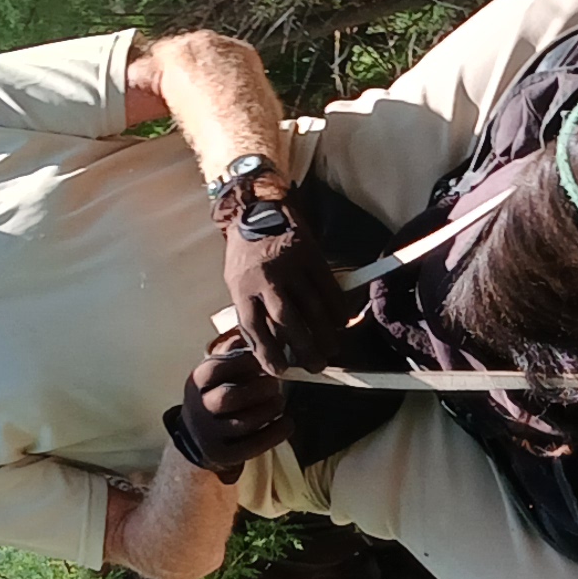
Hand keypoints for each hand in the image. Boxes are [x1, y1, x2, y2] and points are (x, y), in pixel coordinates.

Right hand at [164, 342, 292, 473]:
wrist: (199, 438)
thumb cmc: (215, 394)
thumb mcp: (216, 372)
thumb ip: (231, 352)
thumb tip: (251, 332)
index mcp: (196, 382)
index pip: (216, 368)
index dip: (244, 362)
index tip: (264, 360)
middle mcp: (199, 408)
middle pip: (229, 398)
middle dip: (258, 389)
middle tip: (275, 384)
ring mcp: (210, 434)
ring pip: (244, 423)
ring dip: (269, 409)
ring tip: (280, 401)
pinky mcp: (225, 455)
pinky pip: (253, 446)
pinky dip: (275, 433)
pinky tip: (287, 422)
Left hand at [214, 174, 354, 369]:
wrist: (256, 208)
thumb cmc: (246, 253)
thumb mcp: (237, 283)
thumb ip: (252, 311)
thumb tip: (272, 346)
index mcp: (242, 287)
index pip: (255, 328)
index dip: (268, 353)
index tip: (280, 370)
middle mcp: (265, 277)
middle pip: (287, 319)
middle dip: (304, 347)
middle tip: (316, 365)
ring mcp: (289, 265)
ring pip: (312, 305)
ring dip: (324, 332)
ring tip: (331, 349)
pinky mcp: (309, 254)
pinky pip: (328, 286)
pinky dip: (336, 308)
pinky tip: (340, 322)